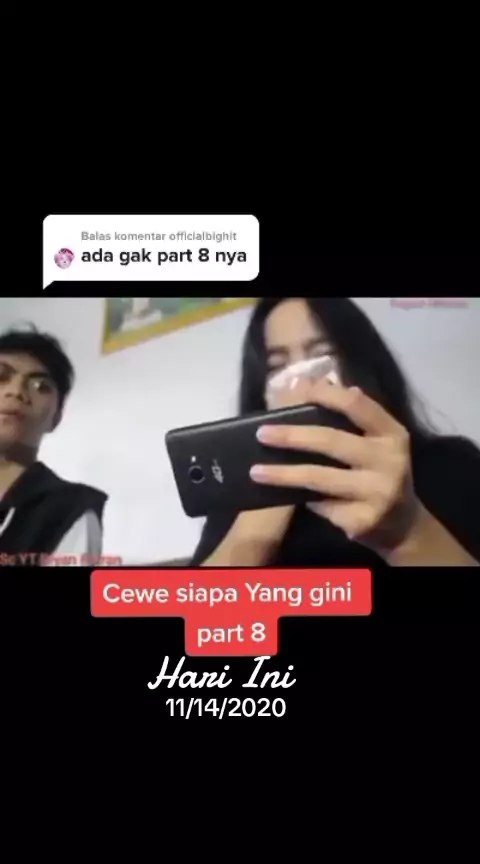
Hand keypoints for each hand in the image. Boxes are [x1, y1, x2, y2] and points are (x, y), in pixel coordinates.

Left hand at [251, 379, 420, 557]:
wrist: (404, 527)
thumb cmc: (379, 475)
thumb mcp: (374, 443)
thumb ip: (348, 417)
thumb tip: (303, 383)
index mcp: (392, 433)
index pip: (357, 405)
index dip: (326, 394)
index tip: (297, 388)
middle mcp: (389, 460)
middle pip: (332, 441)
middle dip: (292, 436)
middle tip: (261, 433)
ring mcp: (378, 492)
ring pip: (318, 477)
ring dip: (283, 474)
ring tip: (256, 471)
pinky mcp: (363, 520)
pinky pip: (321, 504)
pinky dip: (303, 498)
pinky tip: (287, 496)